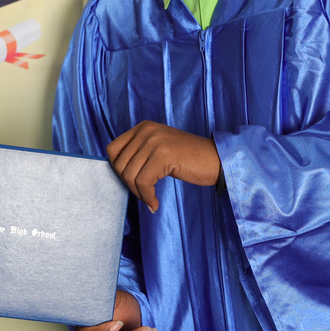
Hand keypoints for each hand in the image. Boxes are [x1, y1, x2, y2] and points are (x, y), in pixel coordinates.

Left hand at [106, 121, 220, 211]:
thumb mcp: (159, 150)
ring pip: (129, 175)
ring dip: (139, 193)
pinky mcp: (163, 155)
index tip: (131, 182)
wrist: (217, 160)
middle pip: (119, 164)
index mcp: (143, 127)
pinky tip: (155, 203)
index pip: (112, 150)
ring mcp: (154, 141)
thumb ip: (139, 154)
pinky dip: (147, 197)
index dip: (117, 170)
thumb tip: (117, 172)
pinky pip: (143, 182)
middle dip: (129, 184)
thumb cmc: (189, 160)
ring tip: (150, 199)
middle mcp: (146, 130)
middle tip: (144, 194)